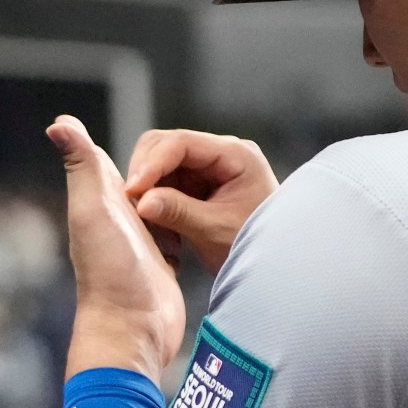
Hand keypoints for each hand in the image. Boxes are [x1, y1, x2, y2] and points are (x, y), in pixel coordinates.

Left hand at [48, 115, 185, 378]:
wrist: (132, 330)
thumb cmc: (111, 271)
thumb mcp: (93, 210)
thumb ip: (83, 166)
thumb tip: (58, 122)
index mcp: (101, 205)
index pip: (113, 165)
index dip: (137, 150)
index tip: (160, 136)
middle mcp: (119, 223)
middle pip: (141, 185)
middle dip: (162, 170)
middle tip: (194, 152)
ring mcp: (142, 246)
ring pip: (159, 208)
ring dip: (175, 194)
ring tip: (202, 178)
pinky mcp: (162, 265)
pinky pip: (175, 235)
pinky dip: (185, 222)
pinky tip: (199, 218)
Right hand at [122, 128, 277, 272]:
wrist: (275, 265)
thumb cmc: (257, 247)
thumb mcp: (216, 231)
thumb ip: (179, 212)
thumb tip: (141, 202)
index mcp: (236, 155)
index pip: (182, 143)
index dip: (151, 163)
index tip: (132, 191)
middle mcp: (221, 153)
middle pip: (166, 145)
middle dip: (145, 172)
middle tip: (131, 203)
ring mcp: (208, 167)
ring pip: (161, 163)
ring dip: (147, 187)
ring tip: (144, 219)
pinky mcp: (198, 183)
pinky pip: (165, 182)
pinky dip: (154, 199)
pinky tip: (156, 223)